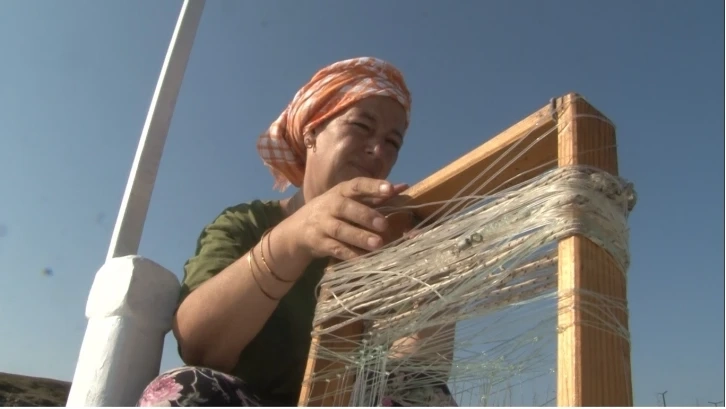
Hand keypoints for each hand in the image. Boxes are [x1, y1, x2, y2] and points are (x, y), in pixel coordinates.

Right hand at [280, 177, 407, 260]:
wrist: (298, 229)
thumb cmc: (333, 211)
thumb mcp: (350, 200)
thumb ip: (375, 195)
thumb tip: (404, 187)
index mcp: (341, 191)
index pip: (357, 185)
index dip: (372, 186)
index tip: (389, 189)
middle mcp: (330, 205)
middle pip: (346, 208)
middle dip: (365, 215)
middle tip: (384, 225)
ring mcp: (322, 224)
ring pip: (340, 230)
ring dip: (359, 237)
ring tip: (378, 244)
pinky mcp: (319, 243)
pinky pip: (335, 249)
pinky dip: (350, 254)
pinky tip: (364, 259)